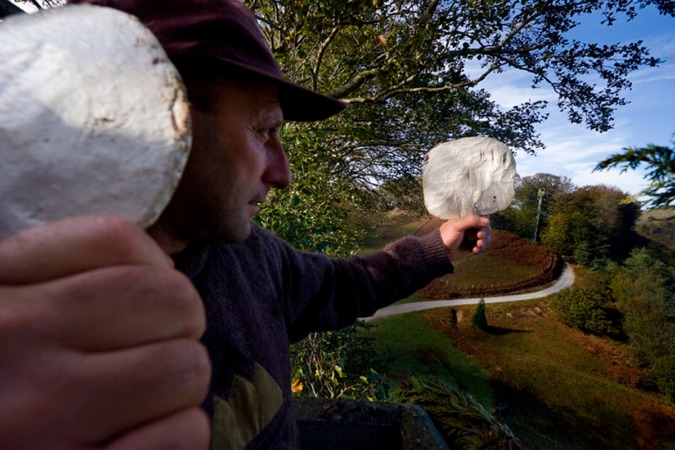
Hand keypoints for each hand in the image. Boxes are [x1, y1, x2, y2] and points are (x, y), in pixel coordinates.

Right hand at [0, 216, 210, 449]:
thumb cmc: (3, 381)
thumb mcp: (6, 310)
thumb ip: (59, 280)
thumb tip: (161, 270)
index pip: (115, 240)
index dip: (154, 268)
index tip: (142, 301)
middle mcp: (12, 338)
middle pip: (172, 298)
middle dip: (178, 327)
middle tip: (149, 353)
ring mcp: (38, 414)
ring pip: (186, 368)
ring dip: (179, 386)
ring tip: (139, 401)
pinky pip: (183, 434)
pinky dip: (179, 436)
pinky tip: (136, 440)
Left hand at [439, 215, 490, 261]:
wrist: (441, 252)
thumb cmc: (447, 236)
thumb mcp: (457, 226)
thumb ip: (471, 221)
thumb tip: (487, 221)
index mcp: (467, 219)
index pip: (482, 217)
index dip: (484, 223)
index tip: (482, 227)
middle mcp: (471, 227)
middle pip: (486, 228)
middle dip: (485, 233)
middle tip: (480, 237)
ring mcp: (472, 237)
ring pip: (486, 238)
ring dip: (484, 242)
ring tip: (478, 245)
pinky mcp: (472, 246)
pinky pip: (482, 246)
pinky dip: (480, 249)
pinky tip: (474, 250)